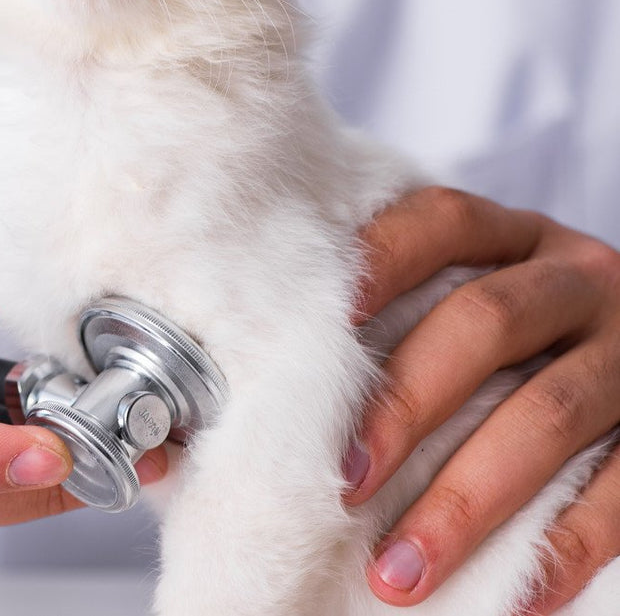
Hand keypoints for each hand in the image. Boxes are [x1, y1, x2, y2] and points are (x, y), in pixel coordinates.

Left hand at [344, 186, 619, 609]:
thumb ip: (376, 332)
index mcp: (514, 240)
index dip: (380, 261)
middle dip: (406, 404)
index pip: (441, 222)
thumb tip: (222, 410)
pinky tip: (515, 599)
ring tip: (399, 571)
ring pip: (549, 415)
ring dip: (468, 500)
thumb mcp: (461, 310)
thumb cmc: (503, 353)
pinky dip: (569, 545)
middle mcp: (578, 282)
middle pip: (485, 322)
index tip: (321, 323)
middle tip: (343, 480)